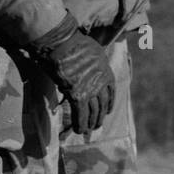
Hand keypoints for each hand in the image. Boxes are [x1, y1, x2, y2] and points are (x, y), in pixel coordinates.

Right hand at [31, 13, 114, 133]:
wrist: (63, 43)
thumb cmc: (73, 43)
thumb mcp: (92, 52)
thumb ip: (93, 64)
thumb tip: (88, 68)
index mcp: (106, 70)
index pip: (111, 91)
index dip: (109, 103)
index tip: (108, 111)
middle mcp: (100, 82)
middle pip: (102, 104)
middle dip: (100, 117)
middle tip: (97, 125)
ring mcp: (90, 90)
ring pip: (92, 112)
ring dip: (90, 123)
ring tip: (88, 130)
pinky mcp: (77, 96)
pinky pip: (80, 114)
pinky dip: (79, 124)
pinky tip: (78, 130)